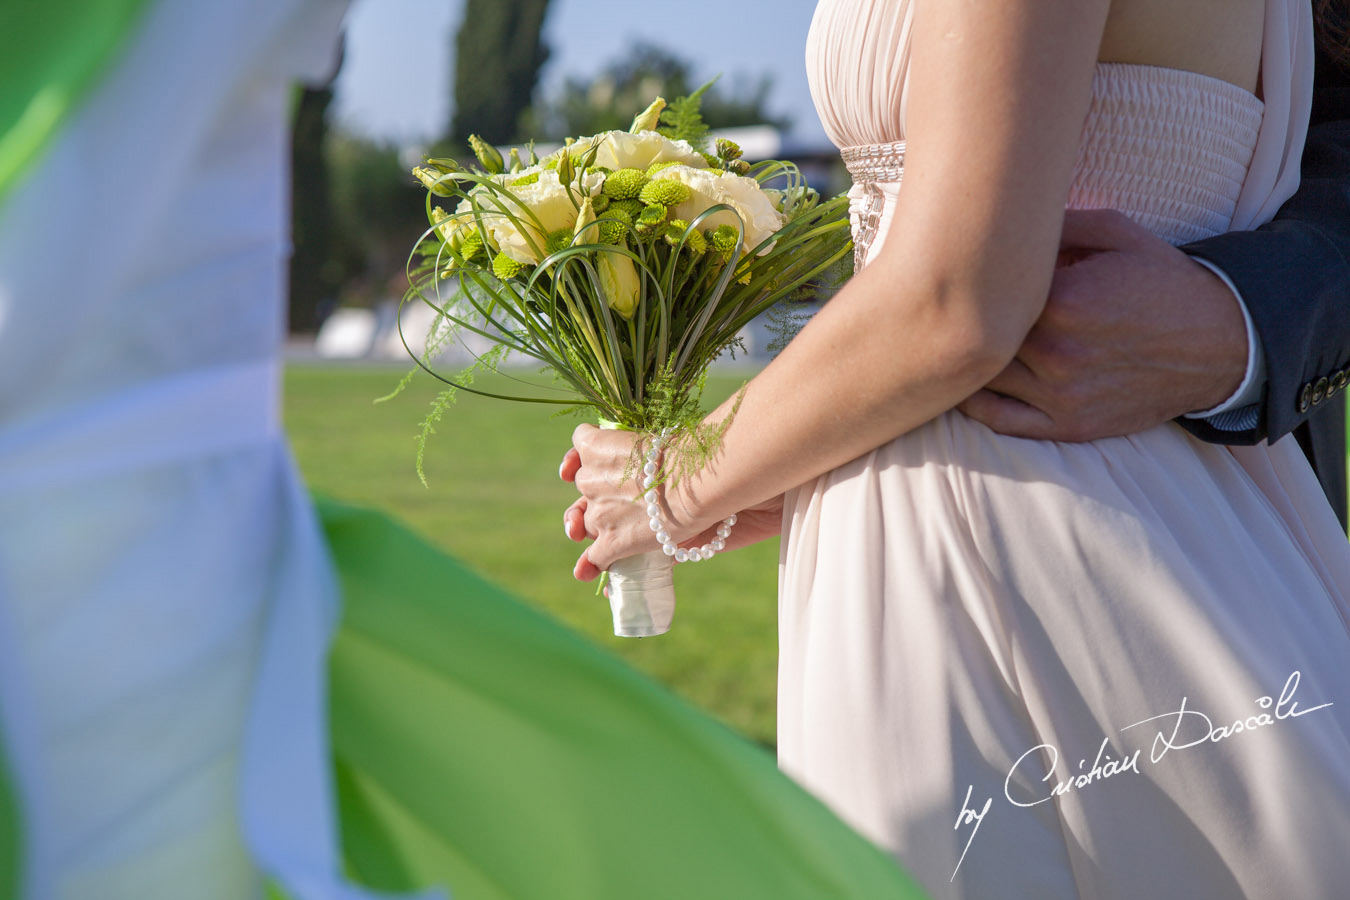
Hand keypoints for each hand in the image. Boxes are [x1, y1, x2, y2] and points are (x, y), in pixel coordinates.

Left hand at [559, 425, 784, 581]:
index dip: (589, 456)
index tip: (592, 459)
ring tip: (597, 533)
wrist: (700, 479)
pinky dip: (592, 565)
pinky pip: (594, 558)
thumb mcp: (660, 441)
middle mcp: (590, 478)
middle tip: (616, 497)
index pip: (581, 445)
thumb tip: (651, 465)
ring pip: (587, 521)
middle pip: (584, 485)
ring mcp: (599, 513)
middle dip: (597, 492)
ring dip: (595, 527)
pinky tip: (589, 570)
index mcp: (597, 445)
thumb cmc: (690, 453)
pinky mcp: (611, 541)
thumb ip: (642, 453)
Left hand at [958, 209, 1249, 440]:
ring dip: (961, 360)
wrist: (1219, 342)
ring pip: (981, 379)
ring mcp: (1062, 395)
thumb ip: (1054, 224)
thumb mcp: (1115, 232)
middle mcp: (1059, 353)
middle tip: (930, 305)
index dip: (964, 280)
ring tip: (943, 340)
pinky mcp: (1069, 425)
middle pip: (977, 338)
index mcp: (1064, 301)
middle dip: (956, 321)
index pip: (985, 292)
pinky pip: (999, 420)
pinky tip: (962, 382)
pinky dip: (973, 403)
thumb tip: (996, 218)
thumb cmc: (1161, 280)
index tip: (947, 269)